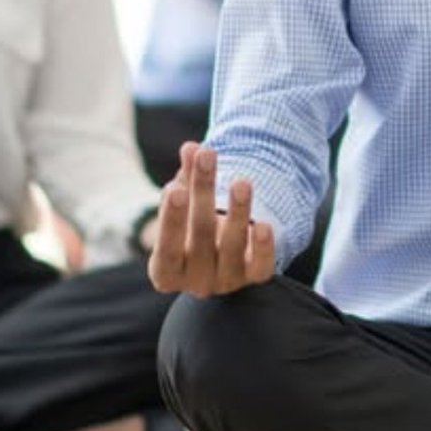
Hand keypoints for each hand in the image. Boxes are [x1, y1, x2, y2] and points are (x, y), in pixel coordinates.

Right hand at [148, 141, 274, 296]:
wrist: (217, 254)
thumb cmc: (190, 224)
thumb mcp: (185, 203)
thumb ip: (186, 177)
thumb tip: (190, 148)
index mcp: (166, 270)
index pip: (167, 247)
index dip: (171, 218)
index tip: (175, 188)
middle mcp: (195, 282)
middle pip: (200, 234)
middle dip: (203, 192)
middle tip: (206, 157)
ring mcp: (225, 281)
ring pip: (232, 246)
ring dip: (238, 212)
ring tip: (241, 182)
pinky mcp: (252, 278)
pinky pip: (260, 267)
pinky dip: (263, 248)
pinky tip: (265, 225)